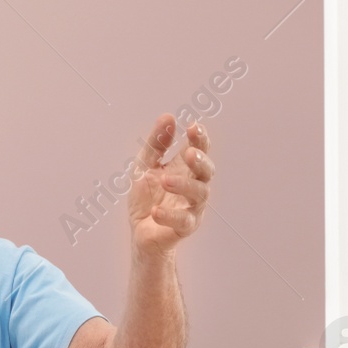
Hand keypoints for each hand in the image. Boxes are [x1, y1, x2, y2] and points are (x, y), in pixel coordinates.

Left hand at [126, 113, 212, 255]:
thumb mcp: (145, 164)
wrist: (140, 230)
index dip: (199, 138)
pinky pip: (183, 220)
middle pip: (207, 171)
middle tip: (190, 154)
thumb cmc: (147, 196)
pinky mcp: (185, 227)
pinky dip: (170, 215)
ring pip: (199, 194)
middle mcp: (194, 185)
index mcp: (185, 168)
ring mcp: (192, 206)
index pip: (199, 149)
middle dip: (201, 161)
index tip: (193, 126)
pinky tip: (156, 210)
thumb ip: (156, 143)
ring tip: (165, 180)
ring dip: (184, 185)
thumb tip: (168, 116)